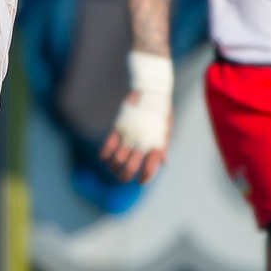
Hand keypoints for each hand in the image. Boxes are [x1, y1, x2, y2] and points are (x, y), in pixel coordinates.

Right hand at [100, 51, 173, 183]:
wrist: (151, 89)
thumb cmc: (161, 109)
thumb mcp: (166, 127)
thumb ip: (163, 145)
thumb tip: (163, 162)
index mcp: (156, 143)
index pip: (150, 167)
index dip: (145, 178)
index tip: (140, 182)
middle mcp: (143, 141)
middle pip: (131, 167)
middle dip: (125, 176)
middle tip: (122, 178)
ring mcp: (130, 134)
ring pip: (118, 159)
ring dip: (114, 167)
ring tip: (113, 169)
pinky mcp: (120, 125)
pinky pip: (109, 143)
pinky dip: (105, 153)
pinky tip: (103, 158)